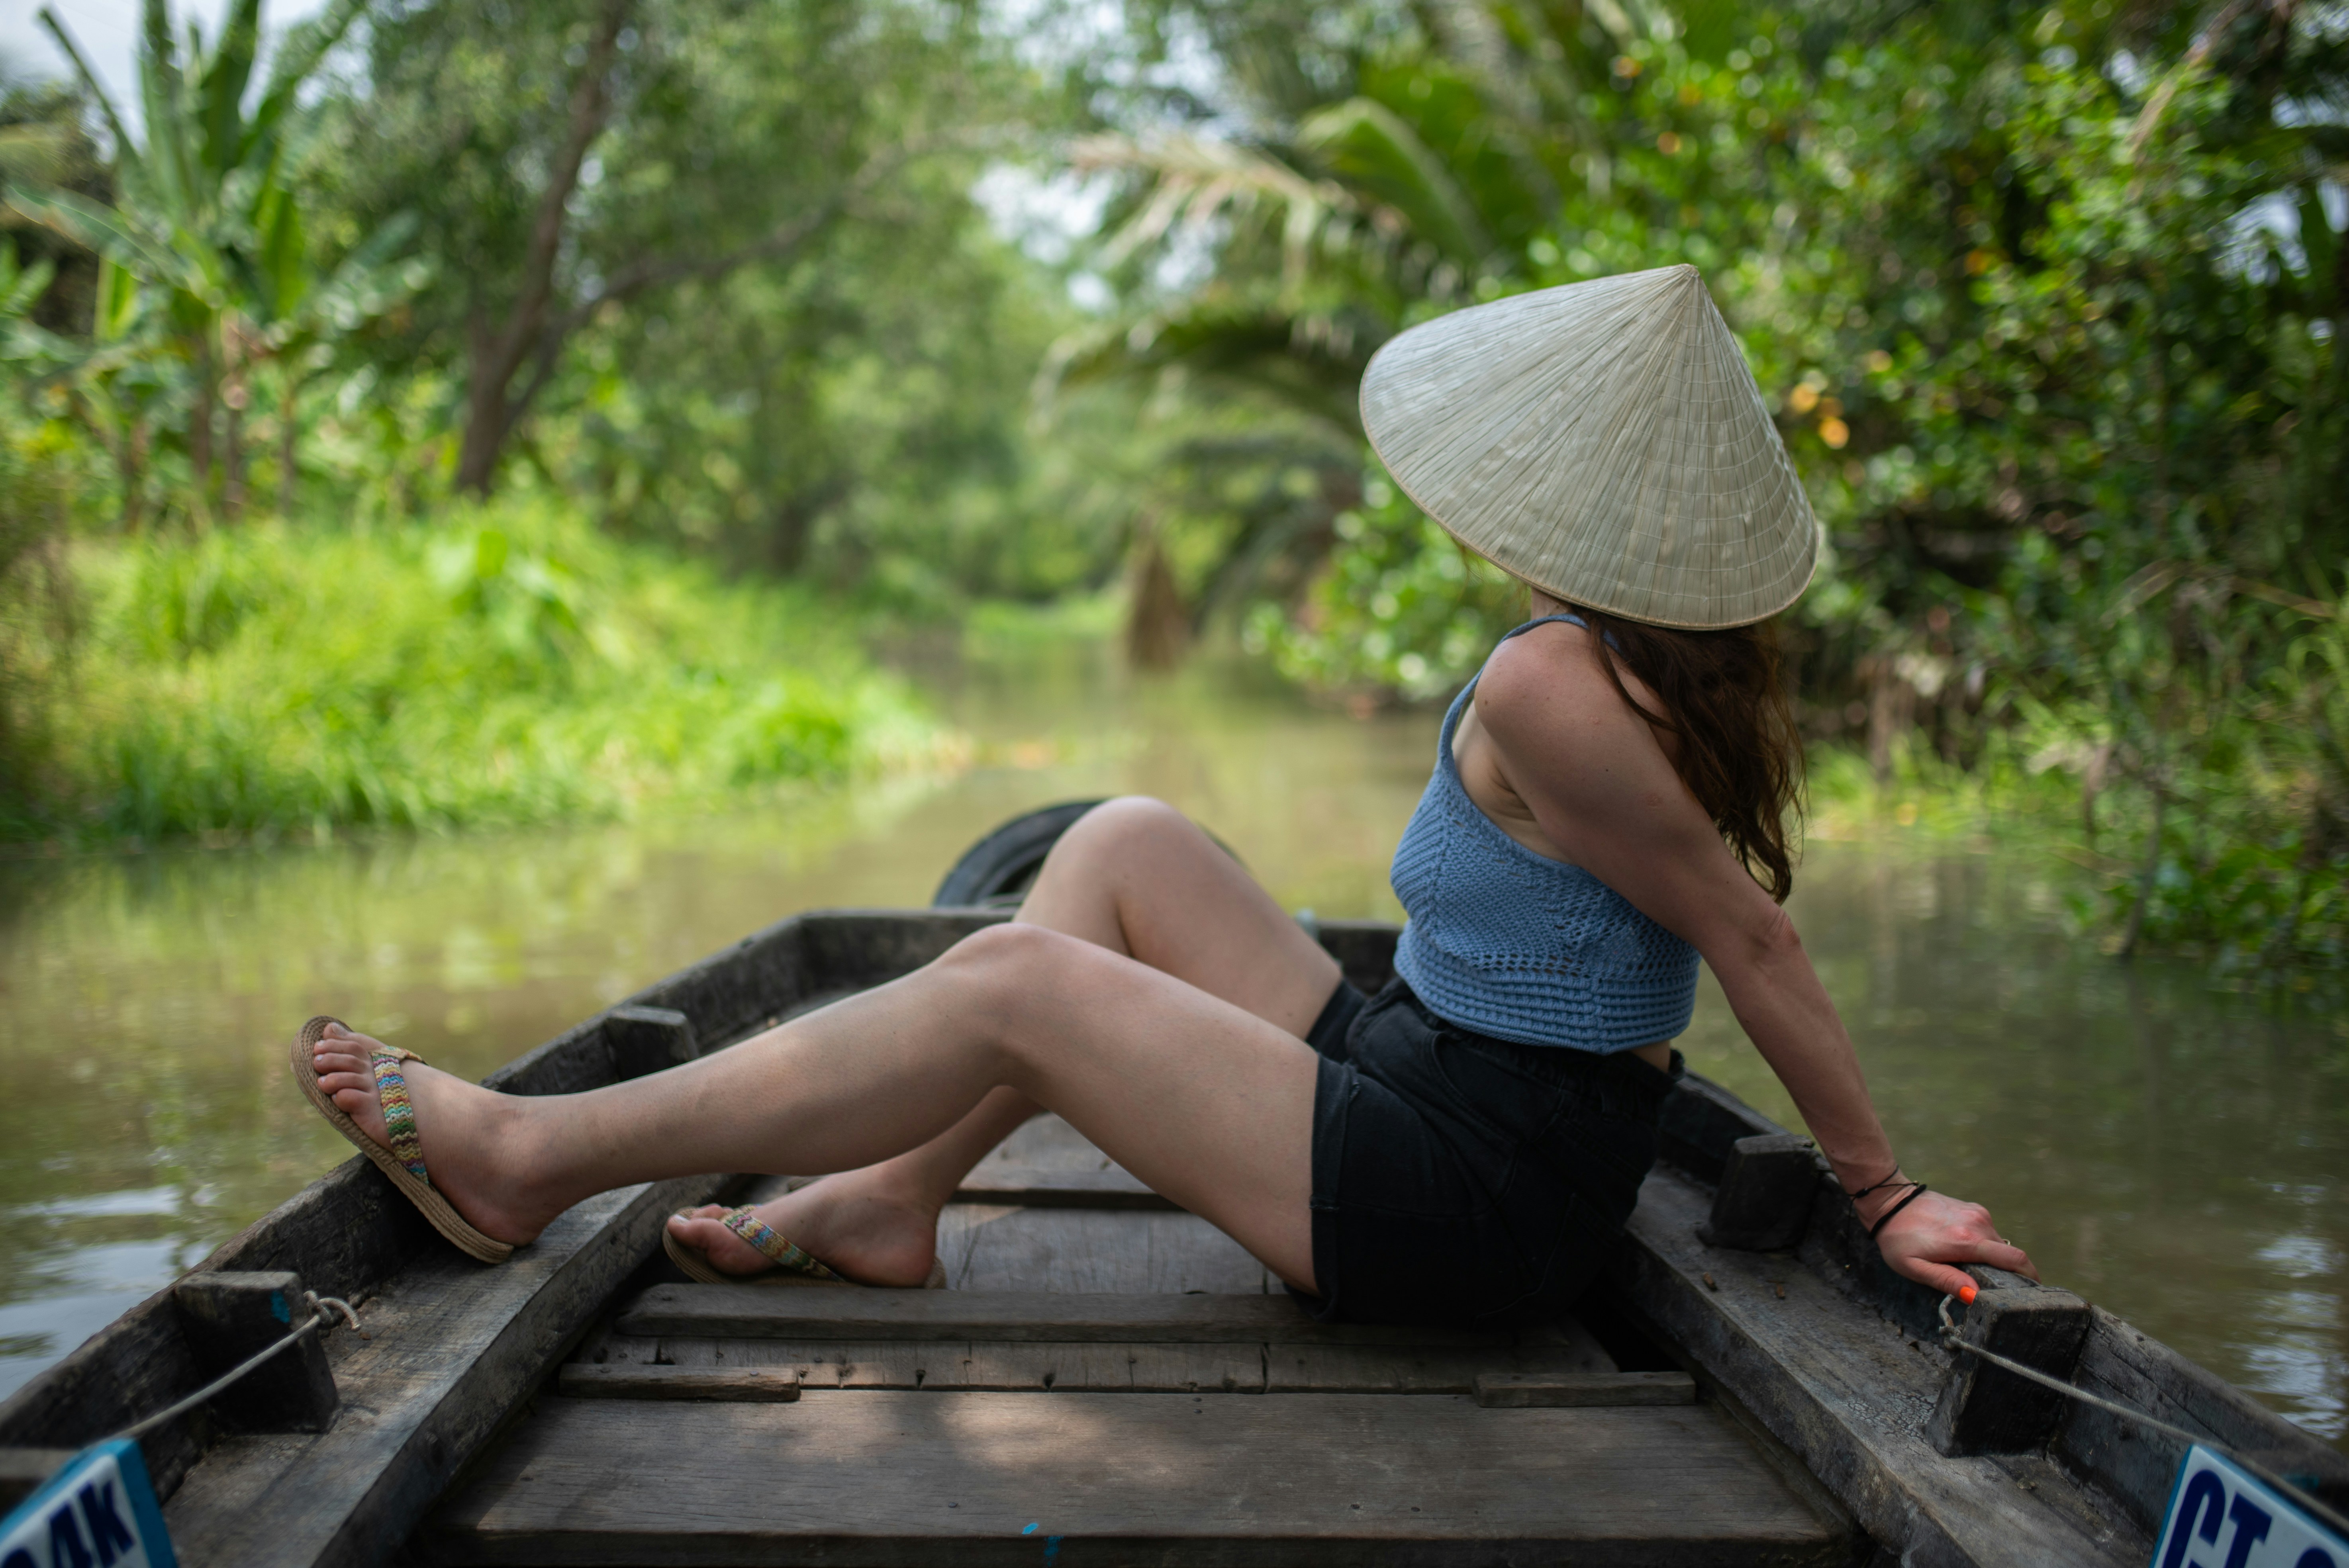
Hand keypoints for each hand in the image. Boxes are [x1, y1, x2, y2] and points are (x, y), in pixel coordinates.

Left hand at [1868, 1188, 2038, 1296]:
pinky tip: (1962, 1249)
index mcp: (1967, 1241)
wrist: (1889, 1201)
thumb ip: (1947, 1281)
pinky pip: (1987, 1232)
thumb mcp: (1915, 1267)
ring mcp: (1977, 1213)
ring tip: (1967, 1266)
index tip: (2032, 1292)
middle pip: (2009, 1254)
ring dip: (1990, 1257)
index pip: (2014, 1259)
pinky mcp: (1973, 1208)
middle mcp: (1978, 1223)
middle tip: (1989, 1285)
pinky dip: (1982, 1244)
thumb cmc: (1898, 1239)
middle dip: (2006, 1271)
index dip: (2030, 1277)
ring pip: (1997, 1243)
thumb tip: (1975, 1295)